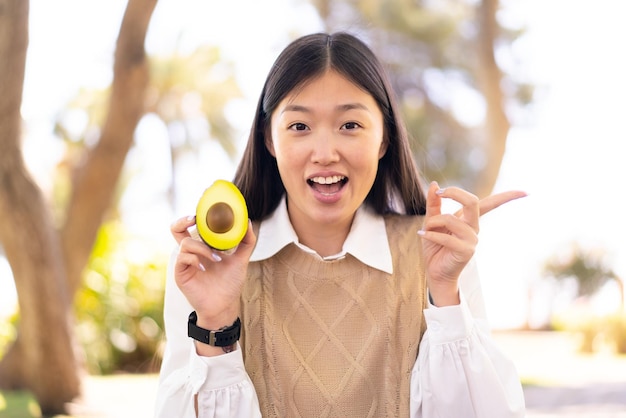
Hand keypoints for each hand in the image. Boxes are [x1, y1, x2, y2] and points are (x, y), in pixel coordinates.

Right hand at [170, 216, 256, 329]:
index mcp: (203, 246)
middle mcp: (192, 252)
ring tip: (217, 258)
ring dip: (203, 248)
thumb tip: (248, 222)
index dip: (194, 216)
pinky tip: (204, 267)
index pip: (192, 227)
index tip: (204, 211)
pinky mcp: (181, 273)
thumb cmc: (230, 283)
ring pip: (185, 243)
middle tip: (195, 219)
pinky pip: (183, 258)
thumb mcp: (241, 259)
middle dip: (183, 220)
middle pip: (176, 229)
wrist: (224, 305)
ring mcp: (185, 262)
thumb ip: (246, 241)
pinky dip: (195, 259)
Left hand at [418, 182, 525, 305]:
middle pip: (473, 202)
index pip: (490, 204)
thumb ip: (434, 204)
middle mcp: (473, 228)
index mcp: (468, 219)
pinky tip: (422, 235)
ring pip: (452, 219)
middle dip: (454, 193)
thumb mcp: (431, 222)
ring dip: (433, 221)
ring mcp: (472, 240)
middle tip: (439, 192)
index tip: (525, 192)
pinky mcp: (466, 251)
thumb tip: (434, 184)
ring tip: (425, 229)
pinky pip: (447, 237)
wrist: (434, 272)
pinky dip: (431, 234)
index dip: (507, 197)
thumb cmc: (435, 247)